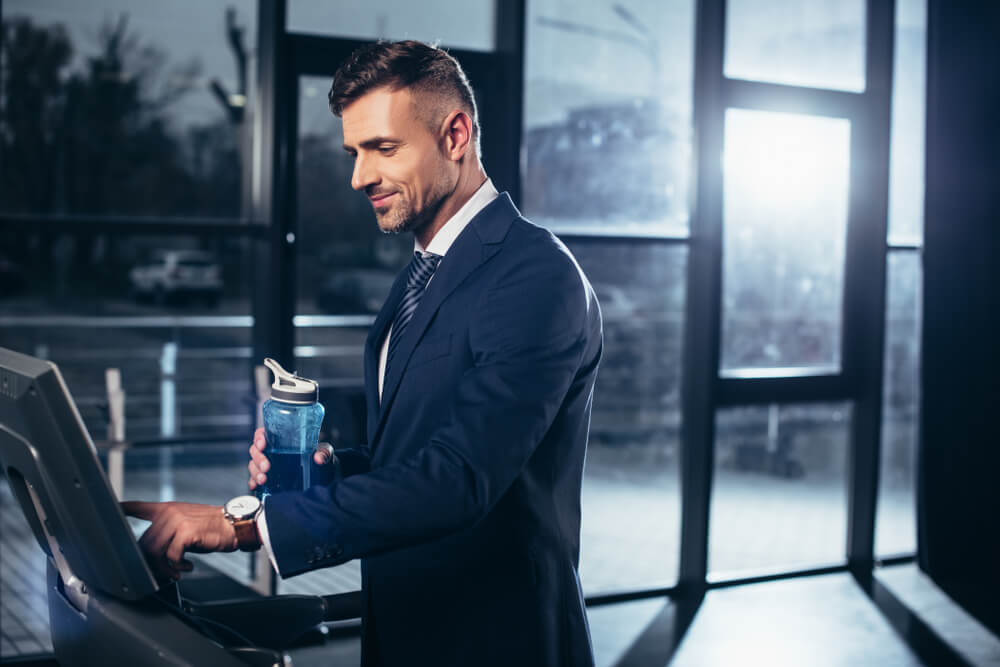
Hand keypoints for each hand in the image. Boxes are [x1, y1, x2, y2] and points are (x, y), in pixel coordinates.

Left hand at [121, 501, 237, 581]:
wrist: (234, 525)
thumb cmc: (211, 528)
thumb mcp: (186, 525)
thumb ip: (167, 534)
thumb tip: (151, 554)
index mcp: (167, 509)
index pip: (138, 506)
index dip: (122, 509)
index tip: (110, 510)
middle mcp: (169, 512)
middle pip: (145, 542)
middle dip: (152, 562)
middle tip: (164, 571)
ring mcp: (177, 520)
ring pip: (155, 551)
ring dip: (165, 567)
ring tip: (176, 570)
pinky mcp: (186, 532)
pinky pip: (171, 556)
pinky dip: (177, 566)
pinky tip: (186, 566)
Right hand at [248, 426, 334, 491]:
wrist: (323, 476)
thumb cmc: (320, 458)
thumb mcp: (324, 452)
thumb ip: (324, 452)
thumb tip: (318, 458)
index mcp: (282, 440)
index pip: (264, 434)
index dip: (259, 437)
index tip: (262, 444)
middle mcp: (273, 451)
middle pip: (256, 451)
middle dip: (258, 459)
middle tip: (266, 466)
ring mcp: (269, 465)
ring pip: (254, 465)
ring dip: (255, 472)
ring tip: (263, 479)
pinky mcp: (270, 479)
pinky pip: (255, 479)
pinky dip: (253, 482)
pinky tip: (256, 486)